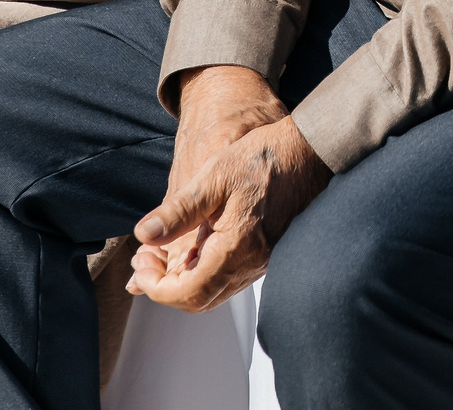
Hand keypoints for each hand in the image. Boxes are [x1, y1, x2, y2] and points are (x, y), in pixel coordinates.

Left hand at [129, 70, 328, 313]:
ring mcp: (262, 262)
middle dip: (165, 286)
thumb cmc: (264, 159)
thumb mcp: (213, 177)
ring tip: (163, 252)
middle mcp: (251, 264)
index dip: (156, 287)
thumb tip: (144, 235)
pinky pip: (229, 278)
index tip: (141, 263)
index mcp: (236, 249)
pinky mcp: (267, 254)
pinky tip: (195, 245)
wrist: (311, 150)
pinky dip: (204, 271)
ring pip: (215, 292)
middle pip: (199, 301)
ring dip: (184, 280)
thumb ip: (178, 211)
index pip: (187, 293)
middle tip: (145, 259)